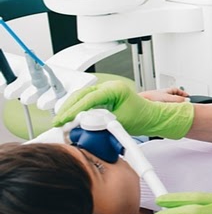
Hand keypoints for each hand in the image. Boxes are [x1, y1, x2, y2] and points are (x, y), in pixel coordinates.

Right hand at [52, 81, 193, 138]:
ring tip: (61, 120)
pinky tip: (70, 117)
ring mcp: (106, 91)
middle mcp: (109, 87)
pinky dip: (77, 108)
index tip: (63, 119)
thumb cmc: (142, 117)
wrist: (151, 117)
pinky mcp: (104, 97)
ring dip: (70, 107)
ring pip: (82, 96)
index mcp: (115, 89)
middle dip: (68, 108)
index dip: (74, 109)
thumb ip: (102, 123)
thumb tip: (83, 125)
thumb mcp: (121, 122)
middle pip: (81, 94)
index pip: (89, 98)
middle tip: (58, 121)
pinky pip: (86, 100)